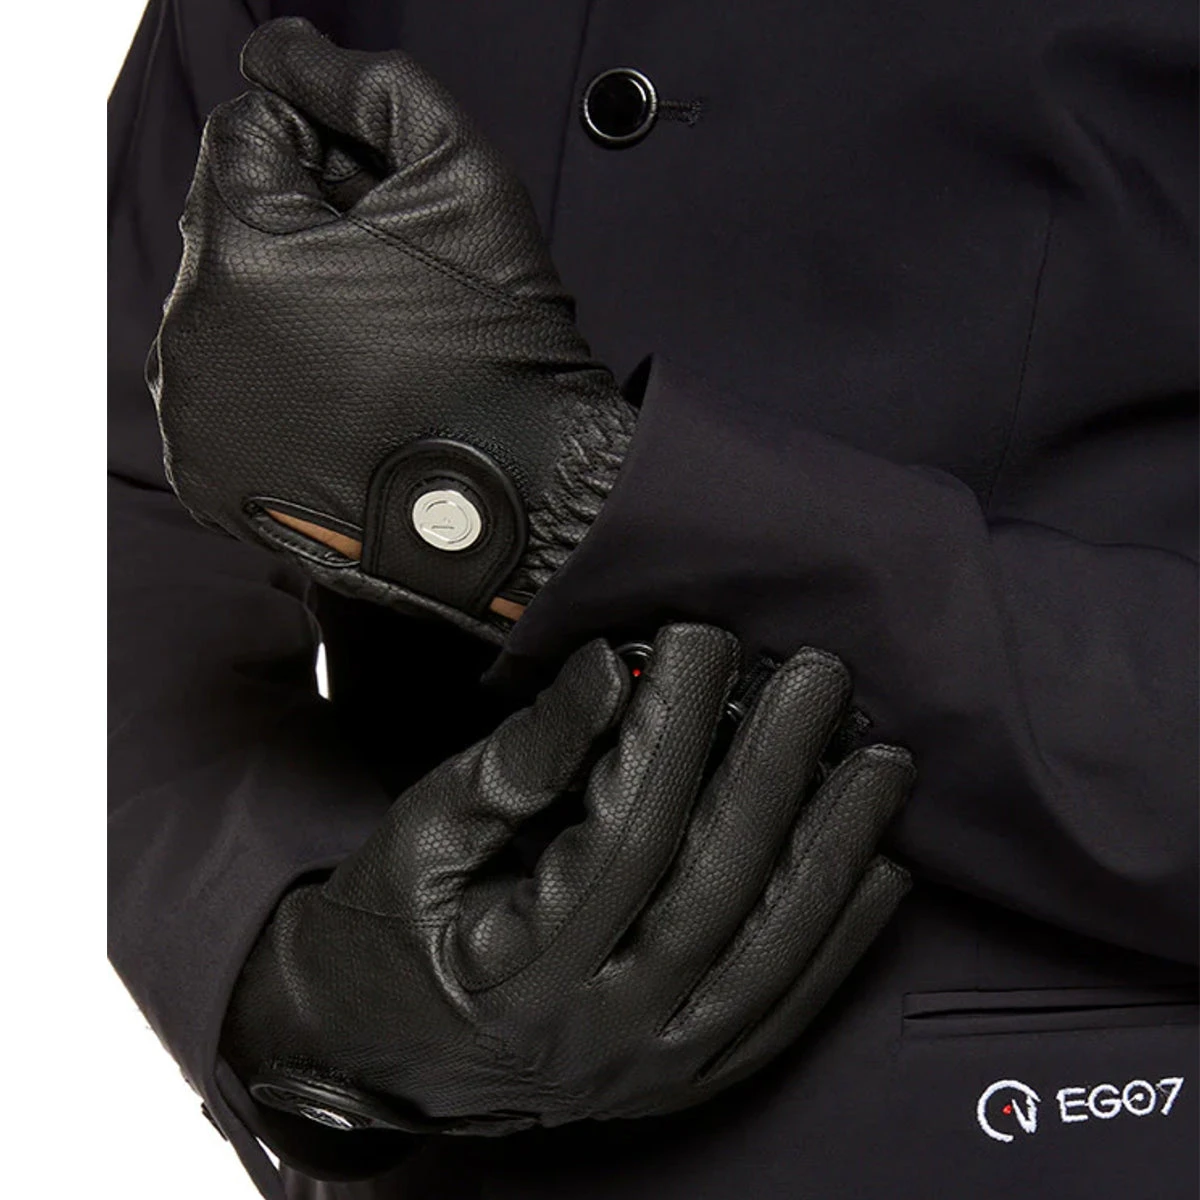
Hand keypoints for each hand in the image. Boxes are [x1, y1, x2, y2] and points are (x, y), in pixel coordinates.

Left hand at [149, 17, 634, 638]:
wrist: (521, 495)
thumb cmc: (502, 346)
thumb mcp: (465, 175)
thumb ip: (368, 85)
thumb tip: (281, 49)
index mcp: (244, 247)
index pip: (246, 136)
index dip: (324, 155)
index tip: (386, 211)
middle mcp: (194, 333)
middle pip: (229, 226)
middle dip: (300, 233)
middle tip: (391, 286)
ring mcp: (196, 415)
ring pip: (222, 309)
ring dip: (280, 309)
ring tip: (373, 353)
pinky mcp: (208, 476)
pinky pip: (223, 389)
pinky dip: (269, 382)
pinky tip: (342, 403)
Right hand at [221, 625, 912, 1147]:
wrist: (377, 1058)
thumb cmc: (388, 929)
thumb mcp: (427, 831)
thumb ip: (525, 757)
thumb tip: (613, 669)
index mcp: (518, 971)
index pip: (625, 832)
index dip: (671, 727)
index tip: (701, 640)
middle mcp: (600, 1033)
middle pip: (716, 885)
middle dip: (777, 769)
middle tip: (819, 676)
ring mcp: (653, 1066)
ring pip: (773, 955)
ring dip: (837, 850)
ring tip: (882, 760)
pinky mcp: (686, 1077)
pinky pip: (785, 1010)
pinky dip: (841, 939)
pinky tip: (882, 866)